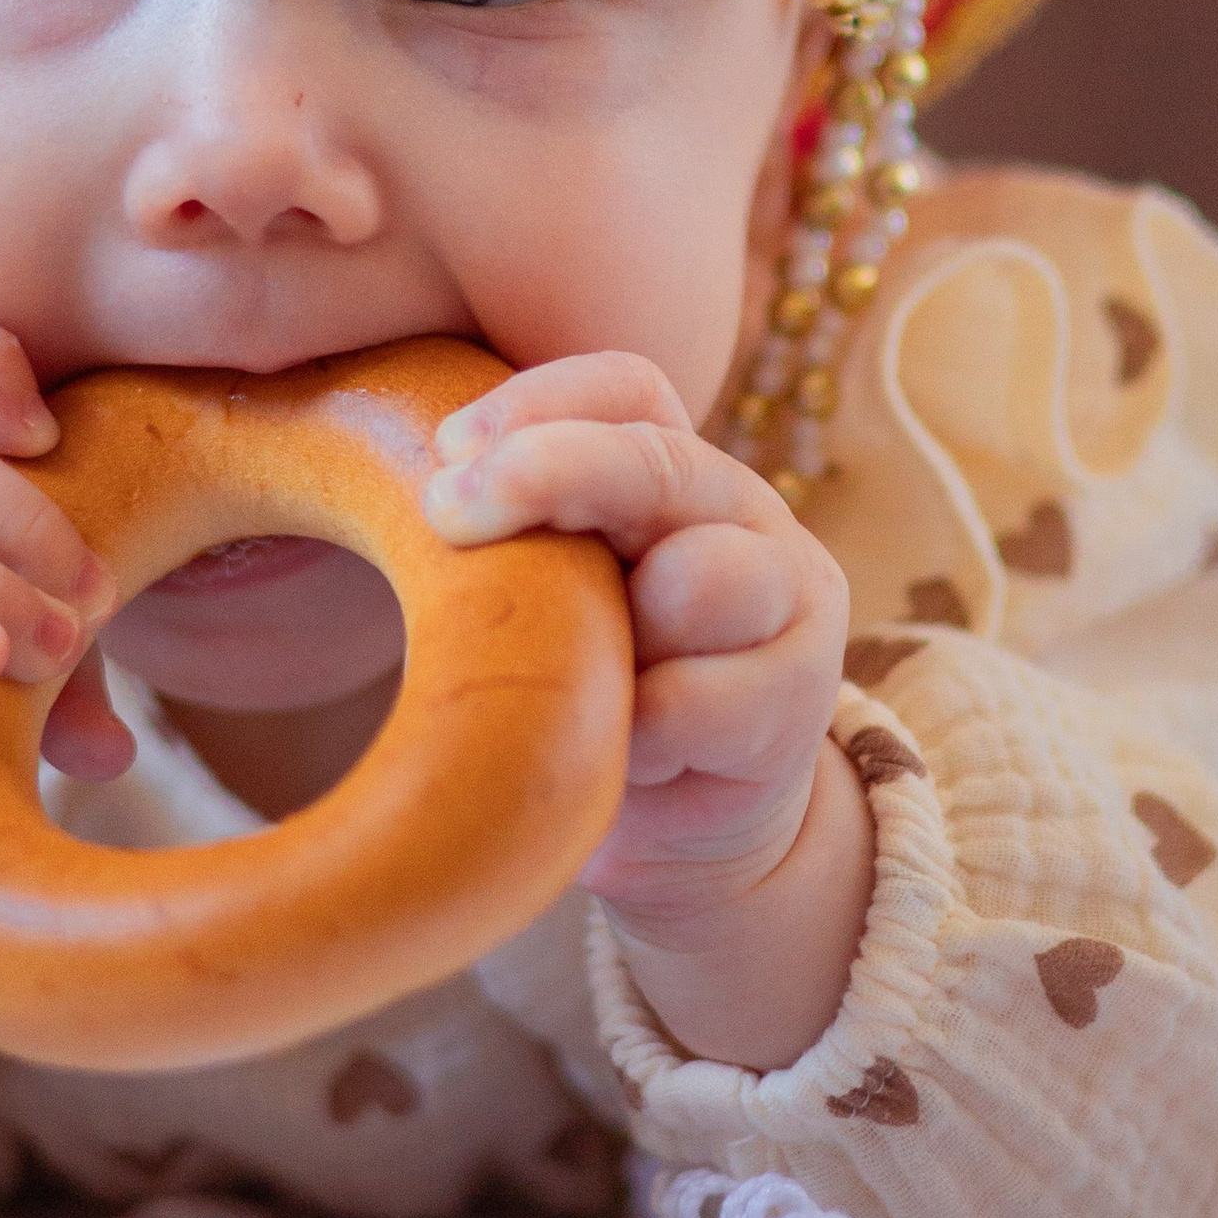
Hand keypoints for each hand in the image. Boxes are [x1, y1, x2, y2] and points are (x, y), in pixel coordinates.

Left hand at [425, 354, 872, 1072]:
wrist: (689, 828)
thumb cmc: (595, 689)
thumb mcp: (554, 601)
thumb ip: (521, 539)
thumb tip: (418, 499)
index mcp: (670, 468)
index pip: (627, 389)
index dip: (540, 400)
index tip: (445, 447)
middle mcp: (741, 511)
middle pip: (657, 460)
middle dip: (544, 471)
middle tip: (445, 509)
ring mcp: (788, 597)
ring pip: (699, 577)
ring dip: (613, 633)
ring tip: (578, 685)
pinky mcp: (799, 698)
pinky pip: (693, 702)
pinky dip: (635, 731)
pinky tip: (618, 755)